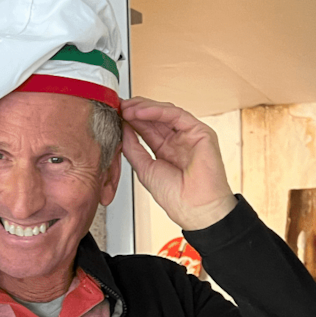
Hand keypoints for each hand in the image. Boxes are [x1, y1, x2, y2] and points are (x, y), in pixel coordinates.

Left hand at [120, 98, 236, 230]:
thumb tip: (123, 129)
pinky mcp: (200, 132)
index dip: (131, 120)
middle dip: (136, 110)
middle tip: (118, 106)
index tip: (115, 114)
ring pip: (166, 113)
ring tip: (126, 108)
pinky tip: (140, 112)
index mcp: (167, 151)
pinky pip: (176, 115)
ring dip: (144, 108)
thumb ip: (133, 148)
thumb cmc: (177, 199)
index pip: (148, 129)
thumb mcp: (145, 169)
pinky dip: (157, 111)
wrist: (195, 209)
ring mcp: (190, 136)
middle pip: (156, 118)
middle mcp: (179, 141)